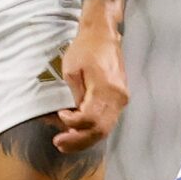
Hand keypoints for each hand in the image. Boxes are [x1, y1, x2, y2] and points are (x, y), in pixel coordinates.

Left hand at [54, 13, 128, 151]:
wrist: (103, 35)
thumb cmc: (86, 48)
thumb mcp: (72, 71)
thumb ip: (75, 96)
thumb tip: (73, 115)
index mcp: (106, 89)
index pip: (90, 119)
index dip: (73, 124)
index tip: (60, 116)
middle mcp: (118, 97)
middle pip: (100, 130)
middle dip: (78, 141)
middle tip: (59, 144)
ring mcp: (121, 99)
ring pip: (105, 129)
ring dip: (85, 139)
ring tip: (66, 143)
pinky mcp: (119, 98)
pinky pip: (107, 120)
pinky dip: (93, 129)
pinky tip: (78, 133)